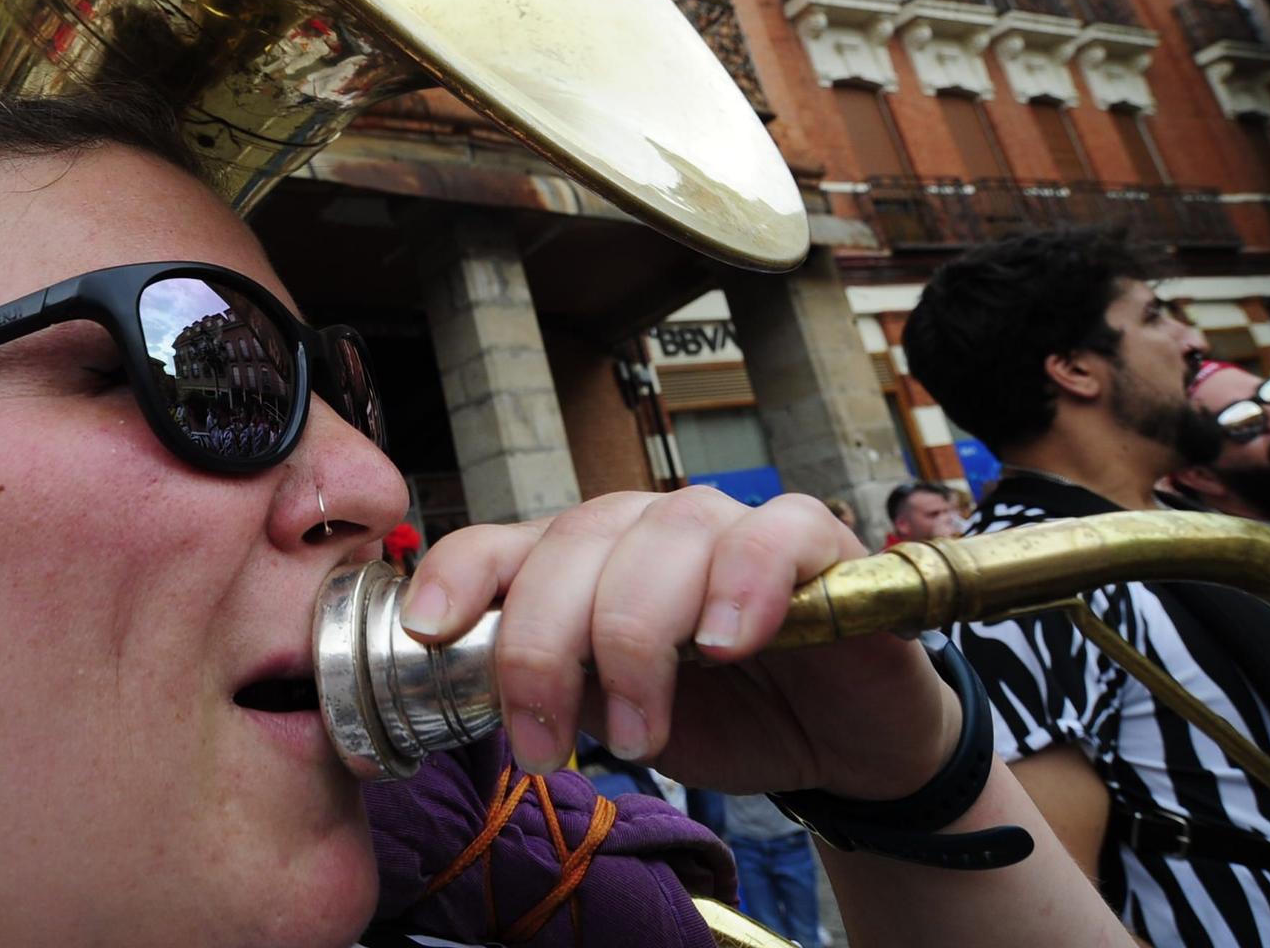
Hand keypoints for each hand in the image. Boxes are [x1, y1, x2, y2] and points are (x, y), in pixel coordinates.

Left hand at [400, 487, 959, 801]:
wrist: (840, 740)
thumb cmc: (718, 715)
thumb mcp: (606, 714)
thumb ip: (544, 688)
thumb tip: (453, 692)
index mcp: (579, 560)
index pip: (500, 542)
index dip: (456, 574)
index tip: (429, 630)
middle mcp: (643, 526)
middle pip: (572, 545)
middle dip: (543, 648)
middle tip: (540, 745)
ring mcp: (726, 524)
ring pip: (661, 539)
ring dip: (636, 643)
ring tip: (635, 737)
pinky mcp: (810, 539)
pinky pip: (770, 534)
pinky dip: (742, 586)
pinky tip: (728, 645)